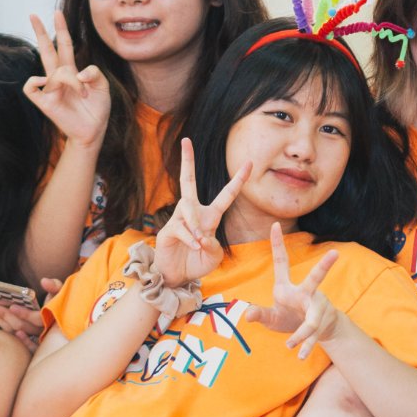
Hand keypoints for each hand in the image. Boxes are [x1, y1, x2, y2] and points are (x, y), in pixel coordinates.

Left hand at [0, 276, 63, 349]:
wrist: (60, 318)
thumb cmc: (58, 301)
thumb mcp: (59, 292)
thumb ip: (54, 285)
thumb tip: (44, 281)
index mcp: (49, 318)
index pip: (36, 319)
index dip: (25, 314)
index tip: (12, 307)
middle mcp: (42, 330)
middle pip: (21, 326)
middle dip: (5, 315)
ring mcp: (34, 337)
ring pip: (15, 331)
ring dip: (1, 321)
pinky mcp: (27, 342)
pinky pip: (14, 340)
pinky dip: (6, 332)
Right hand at [24, 10, 111, 144]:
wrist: (93, 132)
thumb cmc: (97, 109)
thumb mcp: (103, 86)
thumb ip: (95, 73)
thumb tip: (77, 73)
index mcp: (71, 70)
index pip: (63, 45)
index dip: (61, 29)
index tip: (56, 13)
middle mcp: (58, 77)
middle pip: (46, 50)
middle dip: (40, 31)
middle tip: (33, 14)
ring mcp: (49, 89)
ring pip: (55, 72)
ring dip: (72, 81)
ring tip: (83, 94)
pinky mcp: (44, 102)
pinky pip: (30, 87)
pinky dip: (35, 81)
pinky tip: (47, 83)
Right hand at [154, 139, 247, 284]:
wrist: (177, 276)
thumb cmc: (197, 262)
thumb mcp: (214, 255)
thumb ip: (214, 246)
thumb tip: (202, 236)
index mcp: (210, 216)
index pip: (226, 194)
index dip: (238, 179)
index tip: (249, 162)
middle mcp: (193, 212)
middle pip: (188, 181)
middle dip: (187, 160)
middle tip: (185, 140)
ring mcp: (178, 219)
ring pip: (188, 209)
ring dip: (195, 225)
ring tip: (198, 243)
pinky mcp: (167, 230)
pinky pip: (181, 228)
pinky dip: (190, 239)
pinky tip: (194, 246)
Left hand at [246, 222, 343, 359]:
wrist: (313, 333)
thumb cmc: (288, 318)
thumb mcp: (271, 318)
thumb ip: (259, 314)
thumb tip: (246, 313)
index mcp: (288, 288)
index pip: (282, 262)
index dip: (277, 244)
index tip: (274, 224)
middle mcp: (306, 293)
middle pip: (316, 277)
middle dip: (325, 265)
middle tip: (335, 253)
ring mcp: (316, 307)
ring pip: (311, 319)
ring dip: (300, 334)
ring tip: (290, 346)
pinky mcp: (321, 323)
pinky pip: (314, 334)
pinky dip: (306, 346)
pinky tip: (300, 356)